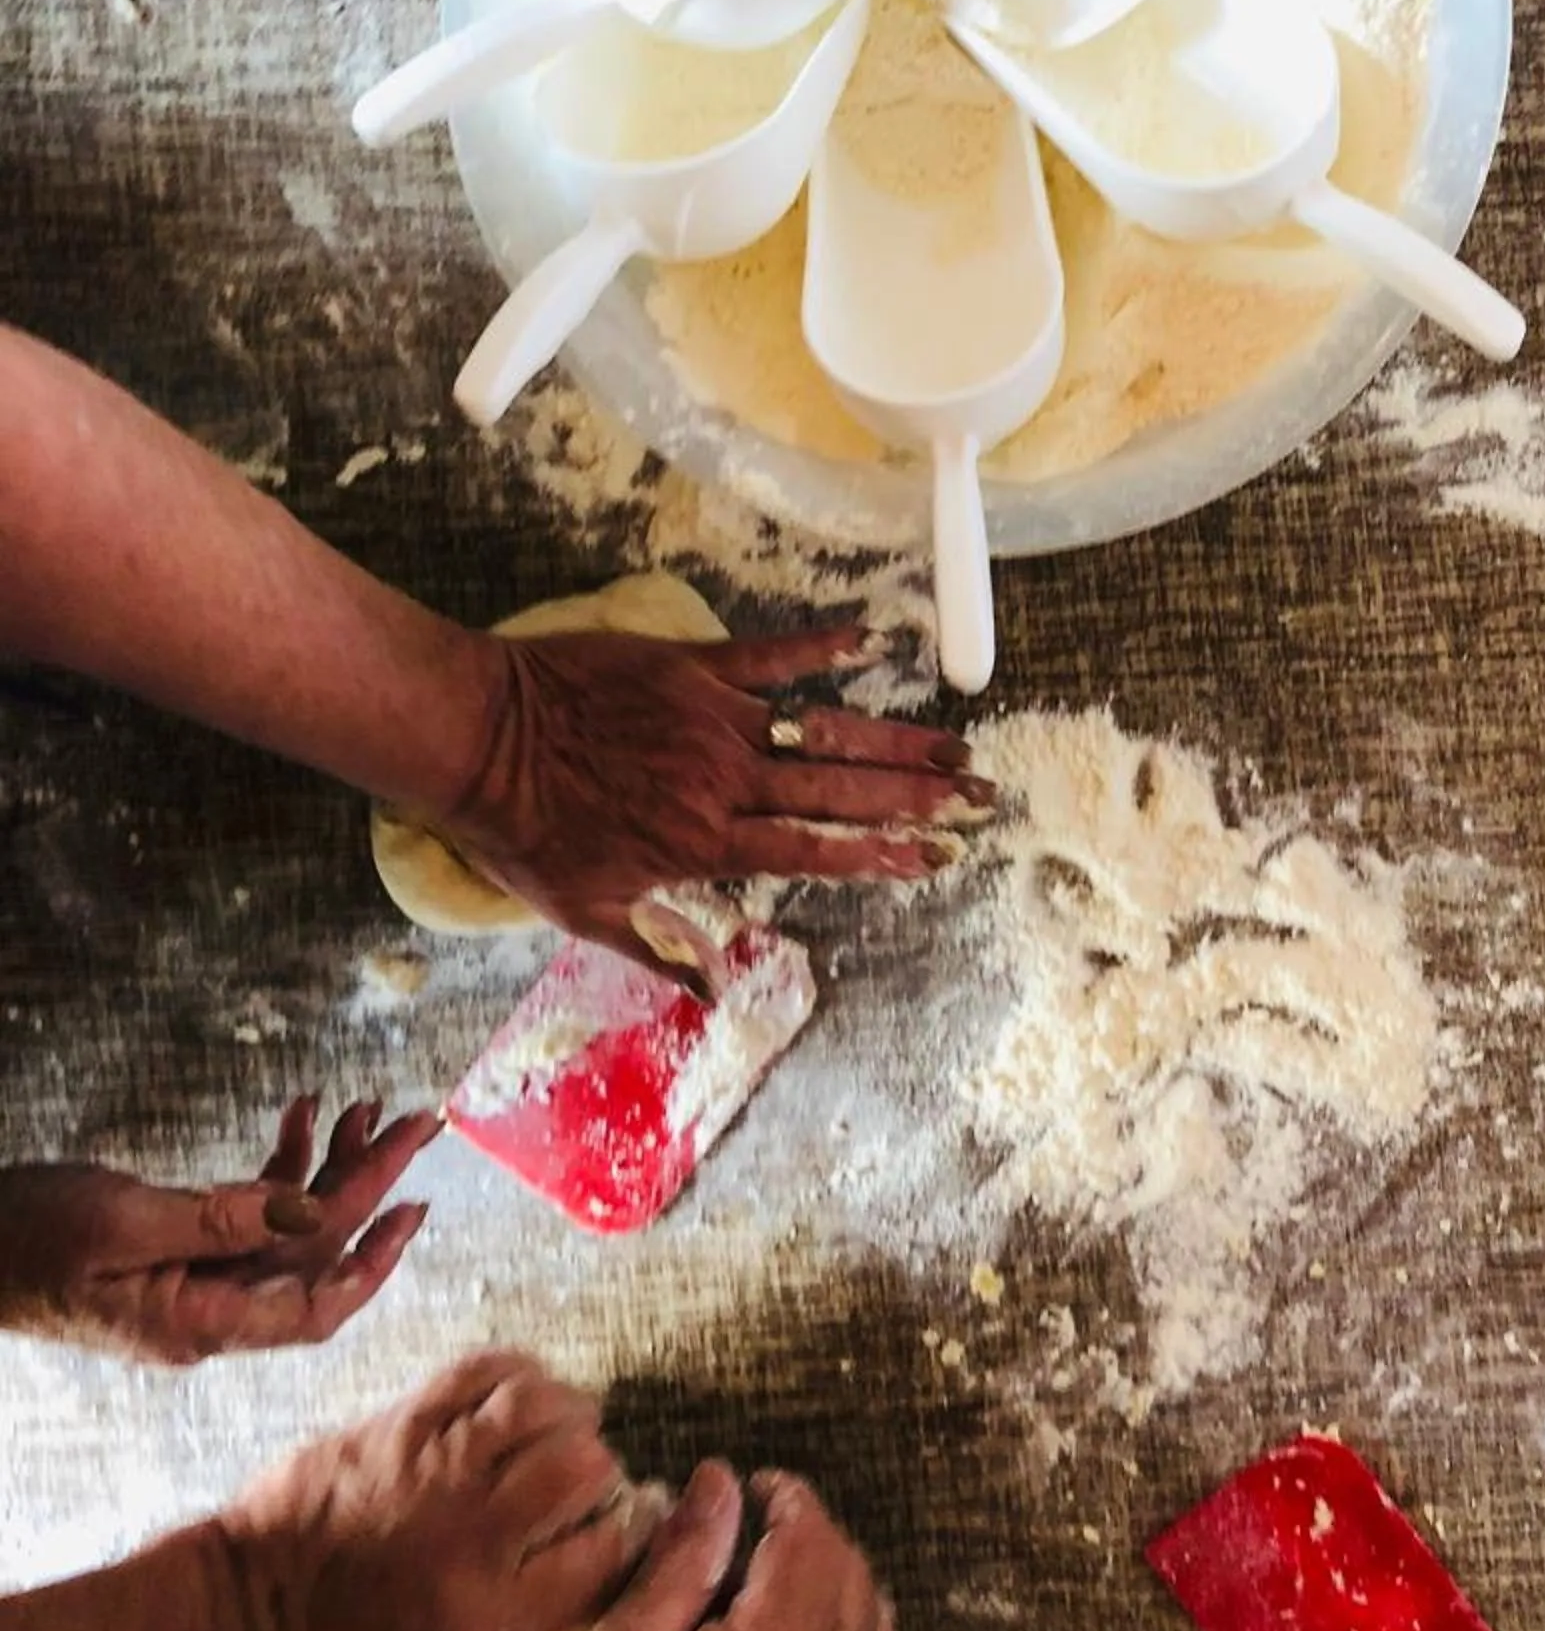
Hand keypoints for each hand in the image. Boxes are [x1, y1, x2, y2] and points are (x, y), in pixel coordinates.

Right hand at [0, 1096, 436, 1363]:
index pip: (313, 1310)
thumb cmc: (27, 1238)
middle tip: (415, 1124)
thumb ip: (222, 1219)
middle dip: (366, 1187)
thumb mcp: (124, 1220)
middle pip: (312, 1258)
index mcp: (198, 1326)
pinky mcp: (178, 1257)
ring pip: (288, 1232)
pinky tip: (300, 1116)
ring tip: (364, 1105)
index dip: (373, 1260)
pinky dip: (279, 1168)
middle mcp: (208, 1316)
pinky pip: (248, 1218)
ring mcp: (194, 1288)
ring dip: (328, 1169)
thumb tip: (312, 1209)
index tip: (415, 1201)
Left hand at [217, 1349, 649, 1630]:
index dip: (631, 1534)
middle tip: (584, 1482)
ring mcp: (434, 1471)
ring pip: (543, 1406)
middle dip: (600, 1473)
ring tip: (561, 1430)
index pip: (608, 1554)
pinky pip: (483, 1370)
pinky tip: (520, 1397)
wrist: (233, 1630)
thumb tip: (592, 1584)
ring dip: (567, 1414)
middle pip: (585, 1469)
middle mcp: (473, 1539)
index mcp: (491, 1620)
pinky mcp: (398, 1425)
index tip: (625, 1527)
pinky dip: (518, 1374)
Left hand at [440, 622, 992, 967]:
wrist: (480, 739)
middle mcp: (724, 782)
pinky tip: (873, 637)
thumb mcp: (586, 912)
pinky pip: (770, 655)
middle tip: (979, 796)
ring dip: (894, 737)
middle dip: (917, 796)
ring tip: (953, 743)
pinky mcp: (692, 668)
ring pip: (824, 729)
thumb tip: (713, 992)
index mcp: (704, 845)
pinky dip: (822, 644)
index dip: (882, 855)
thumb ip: (657, 948)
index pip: (815, 852)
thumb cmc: (524, 833)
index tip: (936, 857)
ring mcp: (713, 719)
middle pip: (841, 790)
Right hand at [507, 1464, 892, 1630]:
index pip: (812, 1538)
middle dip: (805, 1536)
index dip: (784, 1498)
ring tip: (761, 1589)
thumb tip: (720, 1481)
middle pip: (850, 1568)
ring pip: (871, 1613)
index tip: (749, 1488)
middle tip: (745, 1537)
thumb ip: (680, 1562)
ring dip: (829, 1581)